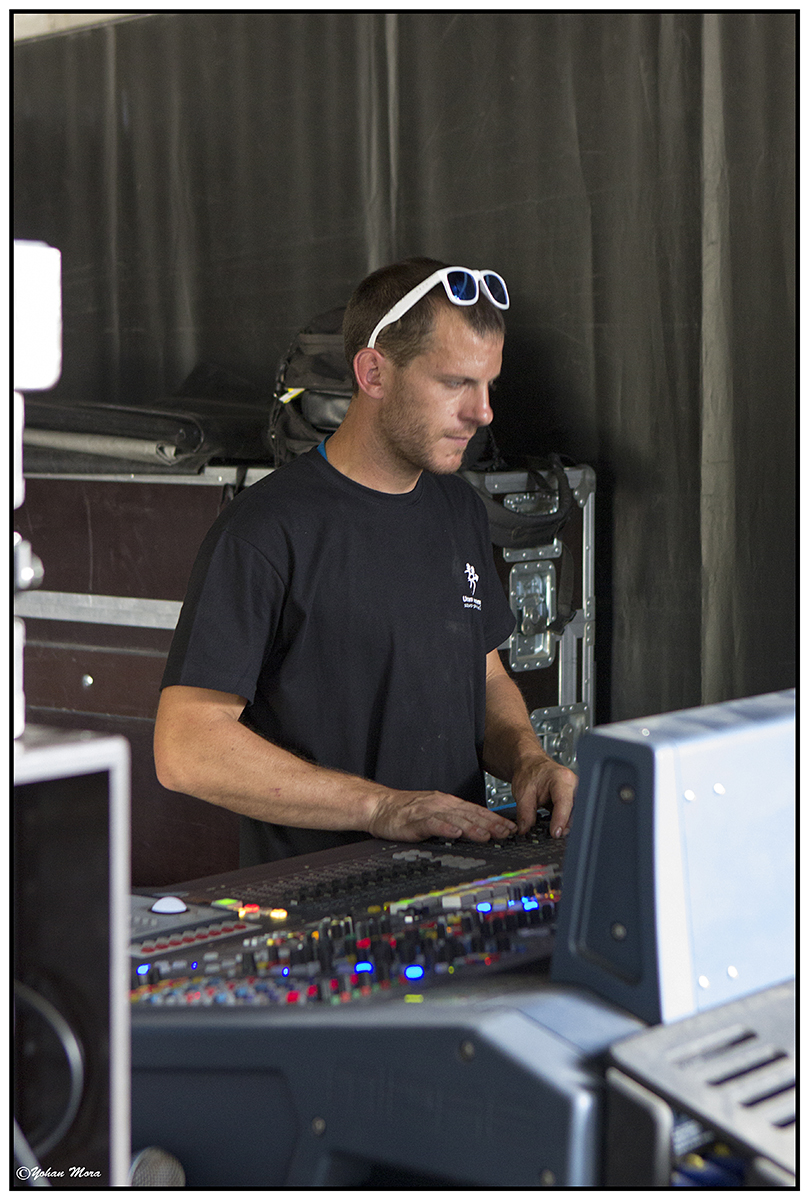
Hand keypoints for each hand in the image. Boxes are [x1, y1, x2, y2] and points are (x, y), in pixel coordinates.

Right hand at [367, 789, 516, 843]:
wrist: (379, 806)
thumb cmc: (406, 813)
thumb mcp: (435, 814)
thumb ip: (454, 820)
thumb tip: (477, 829)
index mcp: (448, 803)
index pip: (476, 811)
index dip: (495, 820)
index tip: (511, 829)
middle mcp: (441, 804)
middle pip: (470, 814)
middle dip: (490, 824)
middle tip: (507, 833)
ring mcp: (428, 811)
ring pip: (454, 818)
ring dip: (472, 827)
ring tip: (487, 835)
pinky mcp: (414, 820)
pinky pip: (432, 824)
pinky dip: (444, 828)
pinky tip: (455, 833)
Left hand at [510, 756, 577, 837]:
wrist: (531, 765)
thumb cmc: (529, 772)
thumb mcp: (522, 792)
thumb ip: (524, 813)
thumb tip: (525, 830)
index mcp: (562, 779)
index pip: (564, 803)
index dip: (560, 820)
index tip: (555, 833)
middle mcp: (573, 785)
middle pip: (574, 811)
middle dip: (565, 826)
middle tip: (552, 836)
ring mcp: (575, 793)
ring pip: (574, 815)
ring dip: (564, 825)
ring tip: (551, 832)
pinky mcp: (572, 800)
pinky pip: (571, 815)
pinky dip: (562, 822)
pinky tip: (554, 826)